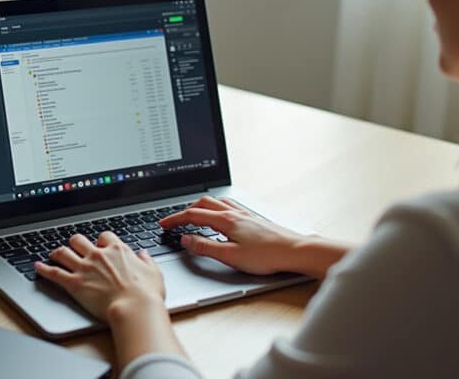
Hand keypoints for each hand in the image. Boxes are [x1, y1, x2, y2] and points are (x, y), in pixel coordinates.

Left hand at [35, 232, 164, 320]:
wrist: (134, 308)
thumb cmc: (146, 294)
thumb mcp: (154, 272)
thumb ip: (146, 261)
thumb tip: (143, 254)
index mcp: (117, 250)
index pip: (104, 236)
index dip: (101, 241)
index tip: (101, 246)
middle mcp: (98, 255)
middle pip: (79, 240)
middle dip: (76, 243)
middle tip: (75, 248)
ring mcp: (84, 268)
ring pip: (63, 252)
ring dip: (57, 252)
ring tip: (54, 254)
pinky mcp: (74, 284)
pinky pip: (54, 273)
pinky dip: (43, 269)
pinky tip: (37, 266)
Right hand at [160, 196, 347, 277]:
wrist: (295, 250)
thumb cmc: (267, 255)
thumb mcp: (230, 256)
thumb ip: (205, 247)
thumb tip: (186, 240)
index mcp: (225, 220)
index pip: (193, 215)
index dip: (175, 219)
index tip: (163, 224)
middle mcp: (234, 212)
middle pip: (203, 203)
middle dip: (185, 210)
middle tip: (174, 220)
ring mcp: (244, 213)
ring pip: (216, 202)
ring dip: (201, 206)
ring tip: (193, 215)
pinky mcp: (253, 218)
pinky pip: (228, 206)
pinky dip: (216, 208)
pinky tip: (221, 216)